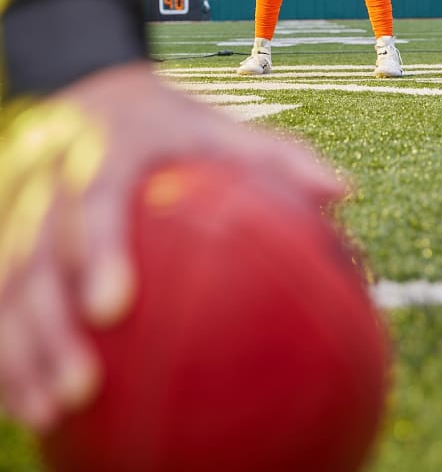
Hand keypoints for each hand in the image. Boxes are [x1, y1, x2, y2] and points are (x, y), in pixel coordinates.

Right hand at [0, 62, 344, 429]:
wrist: (97, 90)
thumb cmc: (169, 122)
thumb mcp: (218, 126)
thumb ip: (274, 156)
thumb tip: (345, 192)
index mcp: (107, 151)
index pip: (93, 199)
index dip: (96, 251)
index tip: (114, 306)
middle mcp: (54, 181)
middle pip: (35, 255)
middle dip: (48, 325)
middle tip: (82, 386)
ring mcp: (24, 210)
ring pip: (7, 283)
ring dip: (19, 350)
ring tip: (49, 412)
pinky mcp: (9, 233)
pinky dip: (6, 345)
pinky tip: (26, 400)